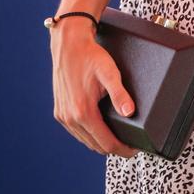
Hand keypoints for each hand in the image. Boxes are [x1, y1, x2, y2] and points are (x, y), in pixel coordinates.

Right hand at [50, 19, 138, 157]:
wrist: (69, 44)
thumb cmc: (90, 56)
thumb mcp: (109, 72)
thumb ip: (120, 94)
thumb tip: (130, 112)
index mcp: (83, 112)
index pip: (106, 143)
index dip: (122, 149)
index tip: (134, 150)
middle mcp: (70, 118)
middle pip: (96, 146)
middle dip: (113, 147)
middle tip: (129, 144)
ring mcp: (63, 116)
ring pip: (85, 141)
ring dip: (101, 142)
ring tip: (117, 137)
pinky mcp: (59, 111)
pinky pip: (76, 132)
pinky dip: (89, 134)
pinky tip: (99, 128)